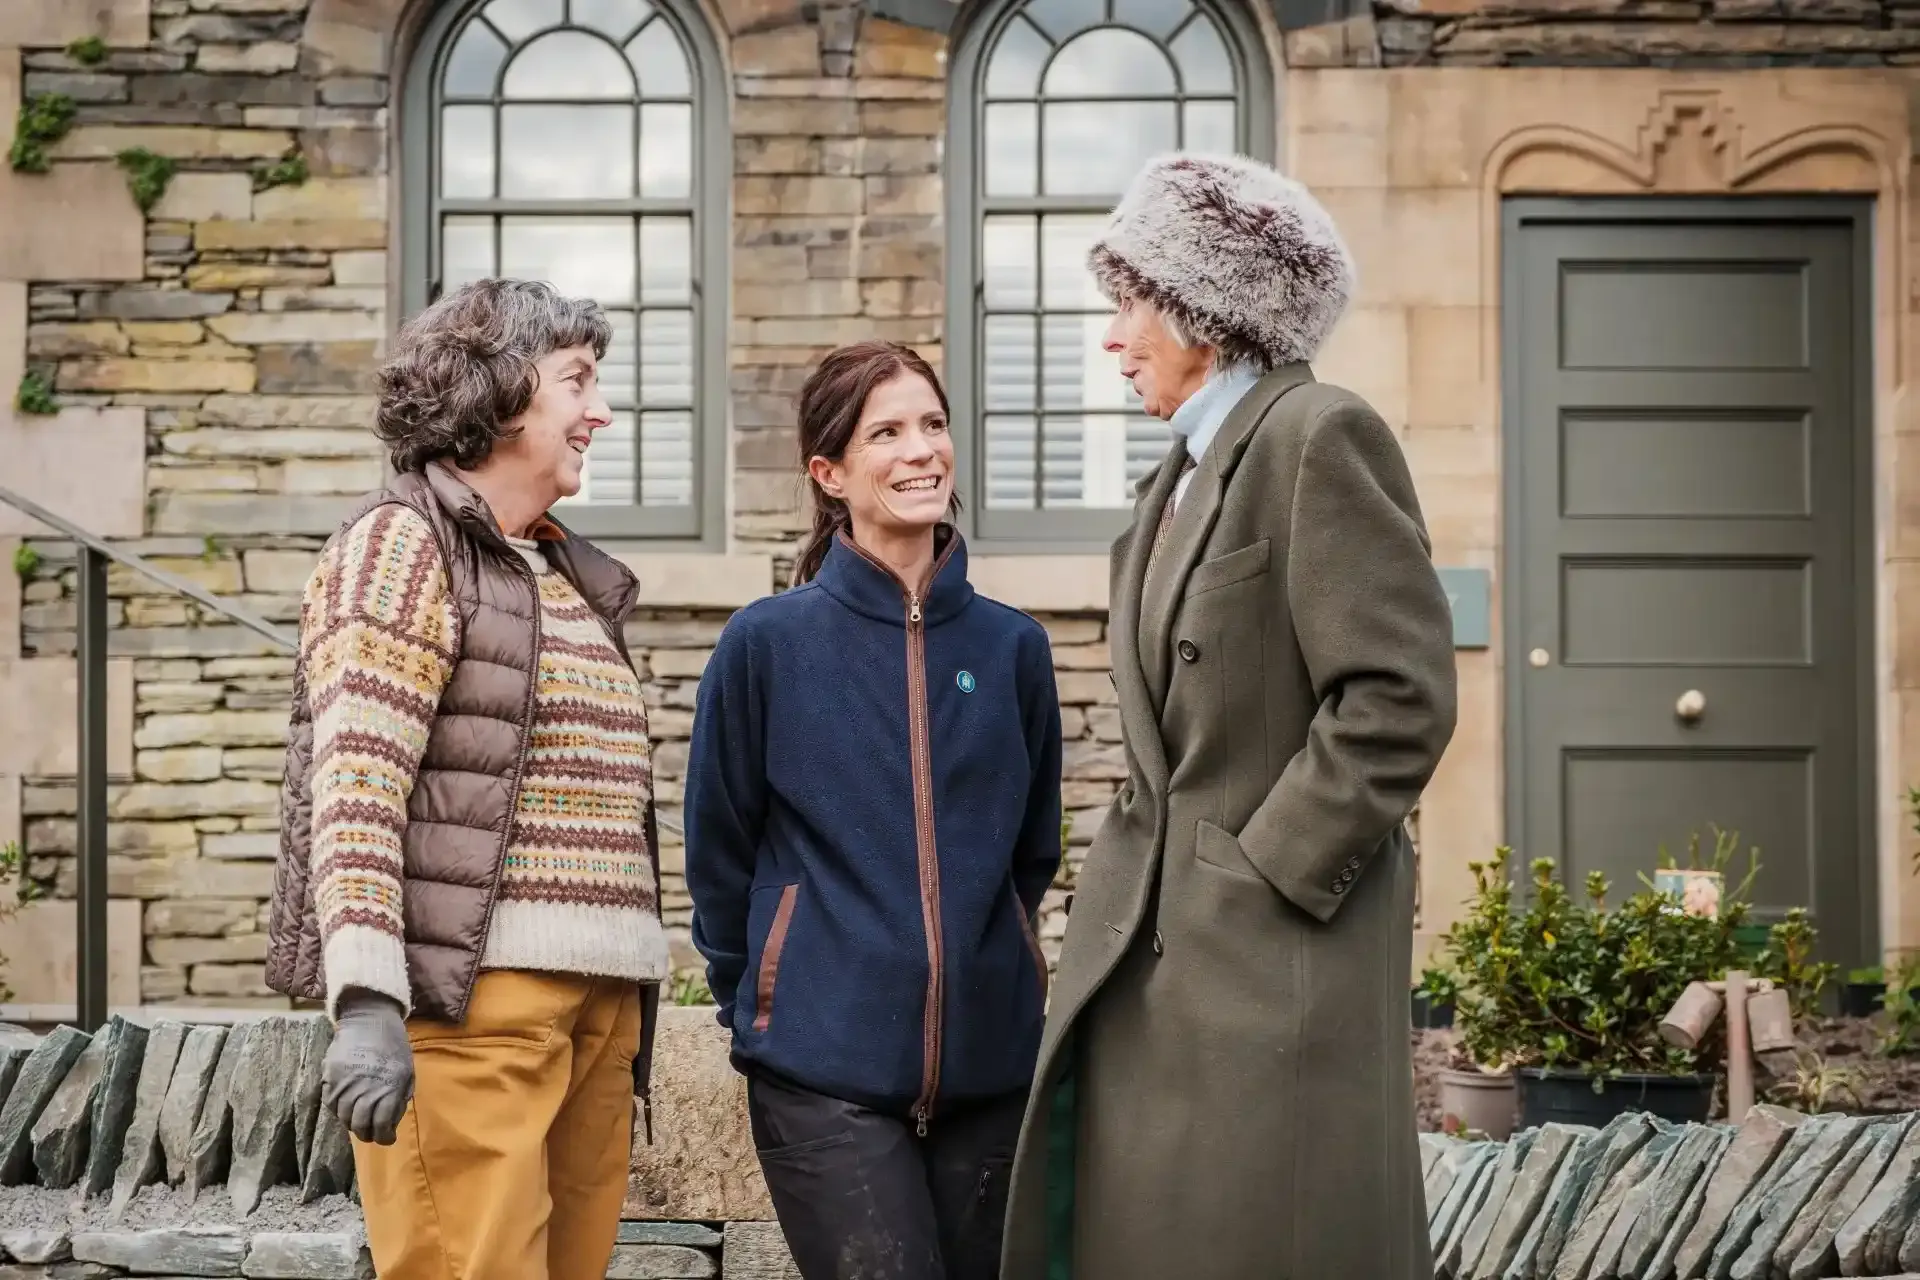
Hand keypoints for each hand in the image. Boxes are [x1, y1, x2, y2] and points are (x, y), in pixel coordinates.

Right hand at [322, 989, 413, 1144]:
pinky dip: (339, 1110)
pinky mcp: (329, 1078)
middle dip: (367, 1134)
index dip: (385, 1137)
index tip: (387, 1138)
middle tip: (371, 1133)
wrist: (369, 1020)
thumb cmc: (394, 1046)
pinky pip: (331, 1104)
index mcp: (390, 1088)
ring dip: (352, 1123)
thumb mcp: (407, 1071)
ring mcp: (344, 1084)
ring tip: (359, 1121)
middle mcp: (365, 1089)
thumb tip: (390, 1122)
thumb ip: (399, 1097)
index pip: (382, 1125)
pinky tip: (346, 1107)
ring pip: (343, 1117)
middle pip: (360, 1125)